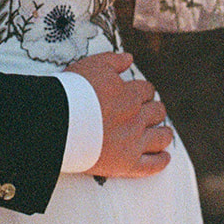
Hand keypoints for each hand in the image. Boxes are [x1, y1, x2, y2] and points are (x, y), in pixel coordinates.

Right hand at [68, 51, 173, 178]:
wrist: (58, 123)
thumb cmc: (72, 92)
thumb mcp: (92, 65)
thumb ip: (113, 60)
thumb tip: (129, 58)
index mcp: (129, 95)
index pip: (146, 90)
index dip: (143, 91)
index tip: (139, 94)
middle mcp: (136, 118)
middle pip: (157, 112)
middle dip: (155, 110)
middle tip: (150, 112)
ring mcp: (133, 142)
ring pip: (161, 137)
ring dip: (164, 133)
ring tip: (164, 133)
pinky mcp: (127, 164)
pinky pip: (152, 165)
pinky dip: (161, 161)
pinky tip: (165, 157)